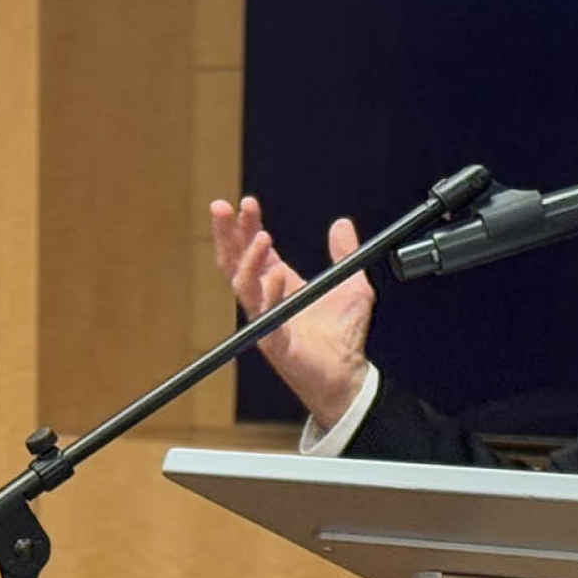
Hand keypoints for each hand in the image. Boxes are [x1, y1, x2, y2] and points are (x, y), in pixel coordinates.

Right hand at [208, 195, 374, 427]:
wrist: (349, 375)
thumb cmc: (344, 334)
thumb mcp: (352, 283)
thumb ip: (345, 253)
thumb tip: (342, 224)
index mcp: (278, 284)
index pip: (255, 250)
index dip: (248, 226)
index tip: (247, 202)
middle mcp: (266, 300)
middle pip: (236, 261)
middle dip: (228, 234)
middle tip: (224, 207)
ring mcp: (266, 320)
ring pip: (243, 286)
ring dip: (249, 259)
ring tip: (262, 235)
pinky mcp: (275, 342)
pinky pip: (266, 316)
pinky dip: (271, 293)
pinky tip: (277, 274)